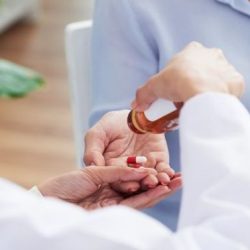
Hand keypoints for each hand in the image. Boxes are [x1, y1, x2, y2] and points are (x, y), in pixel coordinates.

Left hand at [38, 166, 173, 209]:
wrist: (51, 199)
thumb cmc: (67, 181)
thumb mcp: (94, 170)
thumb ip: (117, 171)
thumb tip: (139, 171)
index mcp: (111, 178)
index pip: (136, 175)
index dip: (152, 171)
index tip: (166, 166)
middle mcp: (116, 190)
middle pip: (143, 185)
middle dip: (162, 181)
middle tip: (180, 176)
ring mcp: (115, 200)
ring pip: (143, 195)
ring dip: (160, 189)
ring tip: (177, 182)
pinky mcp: (113, 210)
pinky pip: (135, 203)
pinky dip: (149, 196)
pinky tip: (162, 189)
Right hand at [84, 110, 180, 193]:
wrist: (133, 112)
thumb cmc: (112, 123)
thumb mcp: (97, 134)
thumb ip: (92, 150)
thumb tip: (92, 166)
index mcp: (112, 167)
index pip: (117, 180)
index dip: (124, 184)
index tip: (132, 186)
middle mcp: (128, 170)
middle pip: (136, 182)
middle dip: (143, 184)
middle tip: (150, 182)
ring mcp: (144, 166)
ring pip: (150, 177)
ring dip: (157, 180)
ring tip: (163, 180)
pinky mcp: (158, 160)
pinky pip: (163, 169)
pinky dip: (167, 172)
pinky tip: (171, 174)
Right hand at [132, 42, 244, 110]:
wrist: (204, 92)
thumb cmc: (179, 82)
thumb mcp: (154, 87)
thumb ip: (143, 94)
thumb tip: (135, 104)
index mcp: (191, 50)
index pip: (181, 64)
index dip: (175, 78)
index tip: (172, 91)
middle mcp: (210, 54)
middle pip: (198, 70)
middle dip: (191, 83)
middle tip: (183, 98)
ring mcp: (224, 66)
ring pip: (213, 79)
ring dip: (205, 89)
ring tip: (196, 104)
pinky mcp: (234, 81)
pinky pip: (225, 89)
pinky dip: (217, 96)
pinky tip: (209, 105)